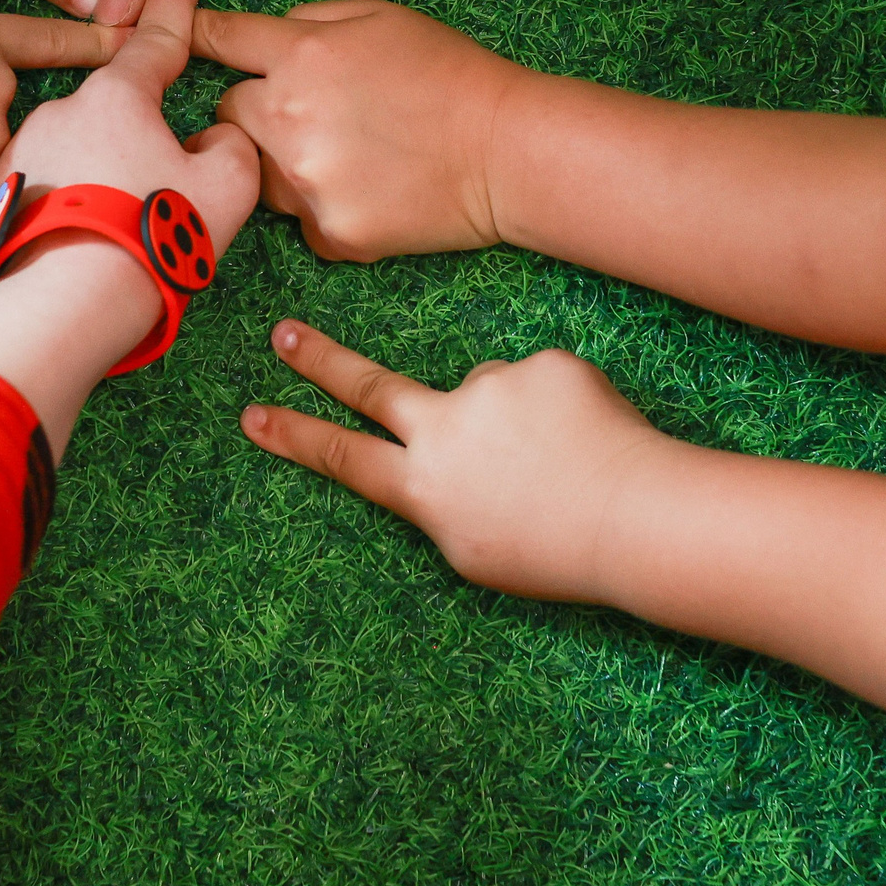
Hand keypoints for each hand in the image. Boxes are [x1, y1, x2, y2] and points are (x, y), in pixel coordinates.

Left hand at [0, 0, 259, 258]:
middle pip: (117, 108)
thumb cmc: (155, 236)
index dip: (178, 1)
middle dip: (144, 134)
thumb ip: (232, 145)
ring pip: (81, 151)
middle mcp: (60, 111)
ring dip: (105, 175)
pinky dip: (73, 207)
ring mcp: (22, 155)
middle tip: (168, 188)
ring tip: (128, 231)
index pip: (157, 36)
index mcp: (117, 95)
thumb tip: (213, 138)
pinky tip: (90, 243)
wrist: (66, 306)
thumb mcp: (228, 186)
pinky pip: (50, 191)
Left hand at [191, 0, 527, 259]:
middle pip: (225, 115)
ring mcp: (307, 181)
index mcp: (302, 53)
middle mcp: (290, 116)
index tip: (177, 37)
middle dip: (250, 112)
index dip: (193, 35)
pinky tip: (367, 192)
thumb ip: (311, 22)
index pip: (219, 39)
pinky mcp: (330, 232)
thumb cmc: (451, 75)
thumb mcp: (381, 16)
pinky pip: (299, 221)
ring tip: (344, 156)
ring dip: (280, 166)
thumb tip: (267, 36)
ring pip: (255, 175)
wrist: (507, 150)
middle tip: (305, 115)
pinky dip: (322, 211)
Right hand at [244, 322, 674, 605]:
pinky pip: (542, 381)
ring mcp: (490, 389)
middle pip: (369, 387)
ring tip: (563, 462)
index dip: (294, 436)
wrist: (634, 518)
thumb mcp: (476, 548)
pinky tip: (588, 437)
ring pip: (490, 392)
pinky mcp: (540, 364)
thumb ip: (444, 493)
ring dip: (517, 421)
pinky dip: (562, 407)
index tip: (251, 413)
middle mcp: (444, 432)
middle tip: (284, 333)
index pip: (342, 458)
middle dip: (320, 361)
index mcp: (424, 489)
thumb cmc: (557, 552)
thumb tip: (441, 450)